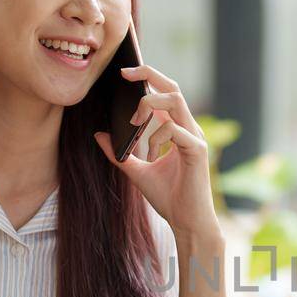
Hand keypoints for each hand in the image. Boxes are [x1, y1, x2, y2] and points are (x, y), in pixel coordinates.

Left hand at [94, 64, 221, 239]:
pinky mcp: (198, 150)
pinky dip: (156, 138)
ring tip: (134, 122)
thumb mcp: (136, 171)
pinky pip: (174, 129)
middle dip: (149, 75)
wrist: (187, 222)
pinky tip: (151, 157)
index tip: (123, 74)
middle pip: (173, 88)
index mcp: (178, 130)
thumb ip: (119, 153)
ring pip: (175, 100)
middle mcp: (189, 129)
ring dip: (149, 104)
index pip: (165, 94)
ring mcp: (195, 138)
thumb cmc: (168, 198)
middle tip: (124, 74)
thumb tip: (99, 135)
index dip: (147, 78)